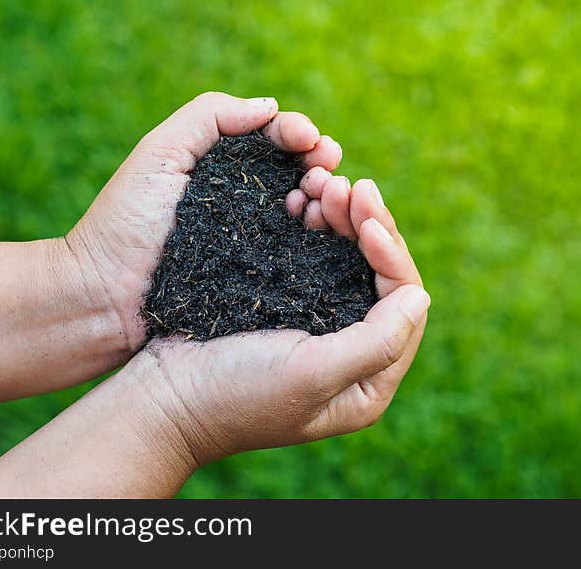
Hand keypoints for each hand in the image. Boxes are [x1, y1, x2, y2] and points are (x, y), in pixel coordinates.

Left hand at [64, 92, 342, 358]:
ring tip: (323, 195)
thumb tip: (270, 106)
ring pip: (307, 211)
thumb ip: (210, 116)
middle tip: (327, 166)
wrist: (104, 298)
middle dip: (319, 162)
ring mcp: (258, 242)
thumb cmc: (124, 222)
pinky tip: (322, 226)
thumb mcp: (162, 153)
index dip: (296, 133)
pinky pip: (300, 254)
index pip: (272, 139)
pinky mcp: (263, 280)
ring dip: (324, 196)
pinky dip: (319, 236)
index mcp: (223, 167)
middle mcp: (247, 201)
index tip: (310, 139)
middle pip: (297, 172)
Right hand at [126, 179, 428, 466]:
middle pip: (381, 277)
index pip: (404, 305)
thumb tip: (419, 296)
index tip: (366, 219)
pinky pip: (317, 256)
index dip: (391, 256)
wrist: (161, 397)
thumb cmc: (234, 395)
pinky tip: (306, 198)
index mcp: (370, 381)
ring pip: (351, 260)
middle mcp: (354, 354)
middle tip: (350, 184)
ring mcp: (322, 326)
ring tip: (327, 183)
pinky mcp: (290, 303)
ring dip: (344, 219)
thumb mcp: (312, 375)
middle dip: (370, 226)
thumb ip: (377, 342)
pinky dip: (316, 225)